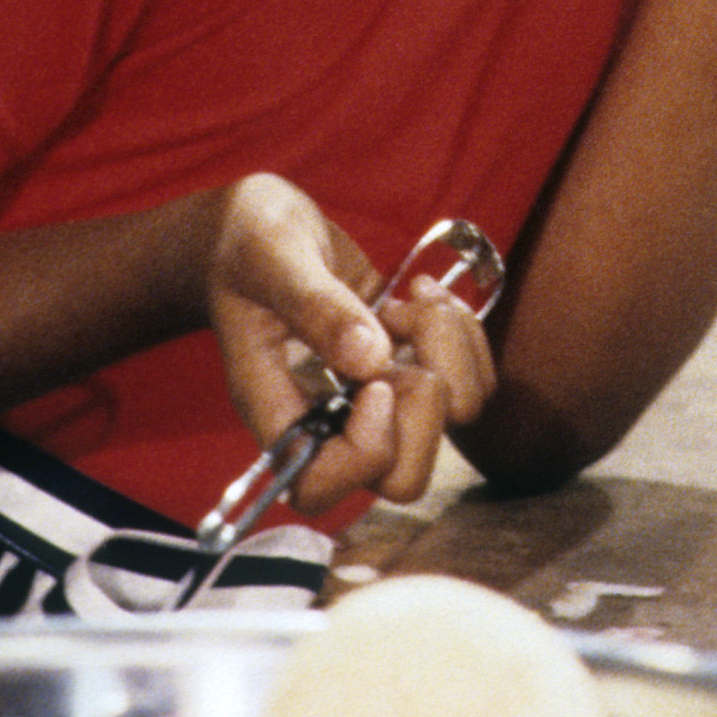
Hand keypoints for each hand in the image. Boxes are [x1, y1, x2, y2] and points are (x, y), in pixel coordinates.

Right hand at [203, 178, 493, 512]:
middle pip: (403, 475)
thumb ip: (316, 306)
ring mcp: (375, 396)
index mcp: (278, 408)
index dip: (365, 450)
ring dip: (450, 352)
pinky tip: (421, 294)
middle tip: (399, 334)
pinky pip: (469, 377)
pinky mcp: (408, 365)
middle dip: (427, 403)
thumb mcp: (272, 257)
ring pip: (452, 418)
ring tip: (407, 302)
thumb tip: (370, 358)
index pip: (320, 488)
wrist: (256, 228)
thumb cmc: (247, 243)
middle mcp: (330, 417)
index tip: (376, 380)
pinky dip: (463, 334)